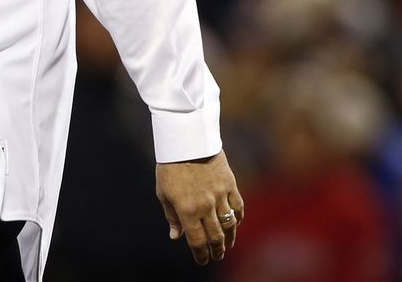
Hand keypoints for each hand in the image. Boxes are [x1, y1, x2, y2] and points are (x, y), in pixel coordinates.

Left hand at [155, 149, 243, 264]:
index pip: (197, 241)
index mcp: (187, 210)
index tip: (202, 261)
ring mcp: (220, 195)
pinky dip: (238, 218)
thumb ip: (171, 217)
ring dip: (229, 238)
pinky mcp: (230, 184)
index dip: (201, 254)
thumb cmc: (170, 166)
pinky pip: (238, 207)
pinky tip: (235, 224)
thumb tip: (176, 237)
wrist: (186, 140)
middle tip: (216, 256)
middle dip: (216, 250)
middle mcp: (205, 206)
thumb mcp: (163, 192)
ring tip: (227, 246)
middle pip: (215, 236)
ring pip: (229, 225)